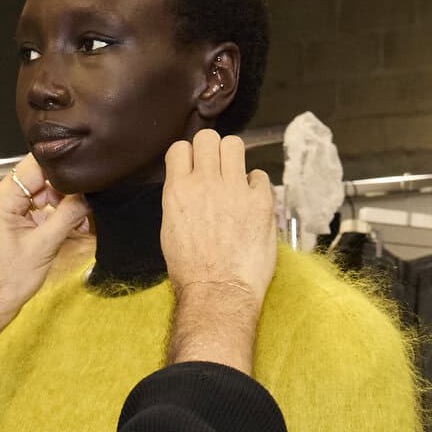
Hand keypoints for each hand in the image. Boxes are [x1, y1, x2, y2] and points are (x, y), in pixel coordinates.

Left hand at [0, 155, 91, 329]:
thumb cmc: (5, 282)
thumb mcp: (44, 246)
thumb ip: (68, 216)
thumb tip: (87, 197)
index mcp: (1, 199)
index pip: (35, 165)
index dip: (61, 170)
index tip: (81, 179)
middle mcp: (0, 199)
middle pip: (40, 179)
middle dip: (64, 193)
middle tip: (81, 211)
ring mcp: (6, 210)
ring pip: (42, 194)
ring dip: (62, 207)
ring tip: (77, 226)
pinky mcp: (12, 221)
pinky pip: (37, 210)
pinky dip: (54, 218)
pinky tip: (68, 229)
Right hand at [161, 128, 279, 347]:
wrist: (217, 293)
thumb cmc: (191, 273)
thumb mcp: (170, 232)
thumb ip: (181, 202)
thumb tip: (189, 190)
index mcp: (178, 191)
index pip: (180, 148)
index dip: (189, 156)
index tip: (194, 168)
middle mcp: (205, 183)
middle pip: (208, 138)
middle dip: (212, 151)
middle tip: (217, 170)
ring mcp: (234, 190)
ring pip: (235, 144)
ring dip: (234, 157)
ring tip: (235, 178)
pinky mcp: (260, 201)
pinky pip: (259, 175)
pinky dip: (256, 185)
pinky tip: (252, 202)